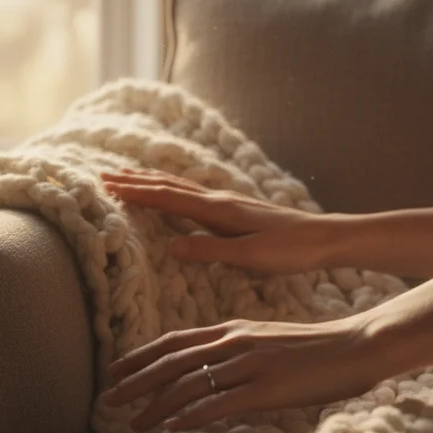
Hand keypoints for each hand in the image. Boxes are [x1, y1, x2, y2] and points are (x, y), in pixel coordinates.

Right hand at [100, 169, 337, 273]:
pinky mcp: (237, 210)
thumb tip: (169, 246)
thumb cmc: (291, 250)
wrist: (326, 239)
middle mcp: (220, 200)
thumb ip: (209, 250)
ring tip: (131, 178)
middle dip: (137, 182)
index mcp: (218, 210)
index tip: (108, 186)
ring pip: (182, 188)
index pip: (168, 198)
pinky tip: (175, 193)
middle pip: (170, 186)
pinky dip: (174, 191)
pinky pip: (194, 195)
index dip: (137, 192)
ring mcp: (229, 203)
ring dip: (153, 183)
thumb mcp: (249, 256)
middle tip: (106, 176)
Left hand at [101, 317, 390, 431]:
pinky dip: (191, 415)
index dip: (140, 356)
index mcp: (230, 330)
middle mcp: (232, 344)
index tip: (114, 369)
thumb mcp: (263, 341)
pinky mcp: (266, 389)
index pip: (173, 342)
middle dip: (134, 382)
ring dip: (155, 405)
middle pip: (170, 363)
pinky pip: (219, 403)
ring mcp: (248, 365)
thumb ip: (232, 353)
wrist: (355, 346)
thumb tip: (205, 374)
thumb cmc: (313, 349)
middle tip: (107, 399)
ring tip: (133, 422)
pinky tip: (172, 426)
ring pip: (188, 385)